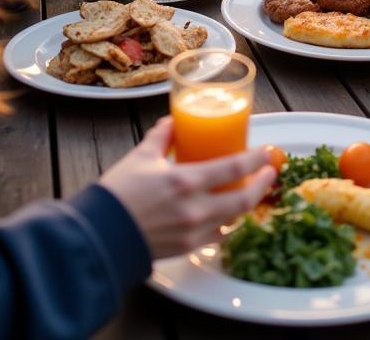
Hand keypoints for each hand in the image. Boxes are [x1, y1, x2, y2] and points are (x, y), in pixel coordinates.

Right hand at [100, 118, 275, 258]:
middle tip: (270, 173)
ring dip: (245, 204)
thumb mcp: (141, 156)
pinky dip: (226, 223)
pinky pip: (216, 235)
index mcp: (184, 181)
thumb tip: (173, 121)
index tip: (266, 152)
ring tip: (250, 190)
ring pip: (232, 219)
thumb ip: (161, 136)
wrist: (99, 235)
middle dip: (261, 185)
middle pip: (242, 199)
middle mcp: (194, 209)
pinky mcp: (186, 248)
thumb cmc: (117, 193)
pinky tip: (226, 214)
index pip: (232, 168)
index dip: (254, 160)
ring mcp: (192, 232)